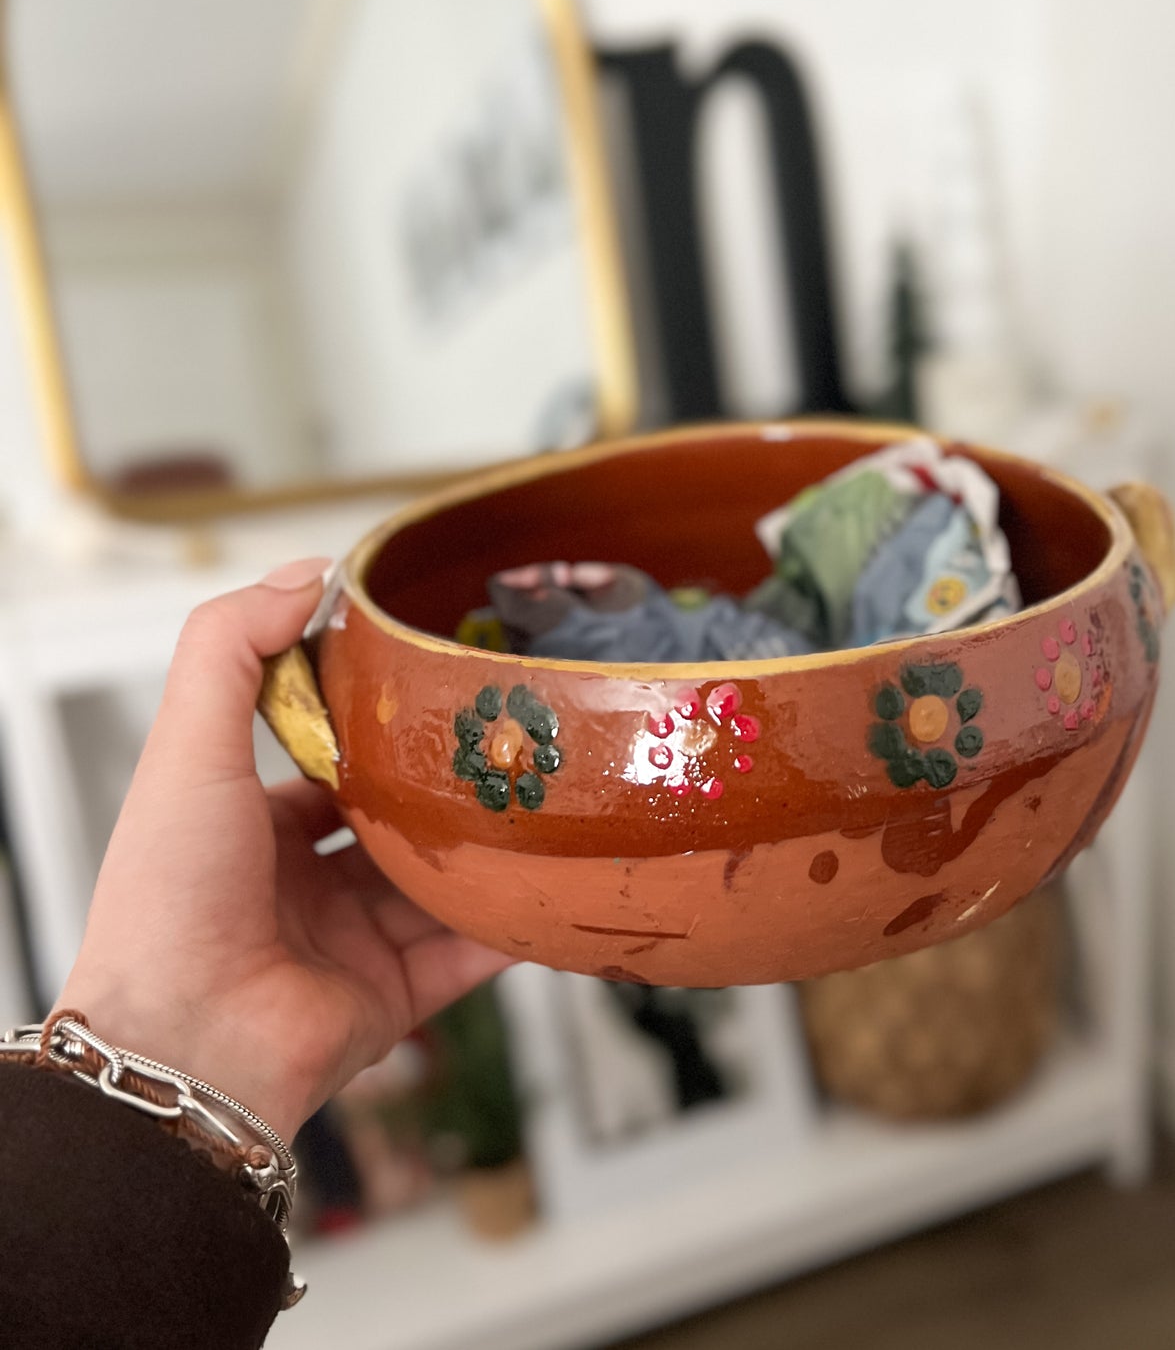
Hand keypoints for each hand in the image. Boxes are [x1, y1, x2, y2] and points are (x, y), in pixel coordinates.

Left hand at [59, 559, 510, 1140]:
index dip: (375, 726)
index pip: (326, 765)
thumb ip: (230, 649)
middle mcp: (303, 887)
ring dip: (490, 850)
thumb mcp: (187, 748)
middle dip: (449, 787)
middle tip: (512, 738)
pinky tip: (557, 883)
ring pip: (442, 884)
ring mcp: (354, 944)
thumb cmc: (170, 896)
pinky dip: (514, 923)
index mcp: (251, 831)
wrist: (187, 1045)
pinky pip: (471, 952)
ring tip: (550, 798)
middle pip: (395, 823)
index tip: (433, 686)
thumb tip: (308, 574)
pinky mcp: (396, 996)